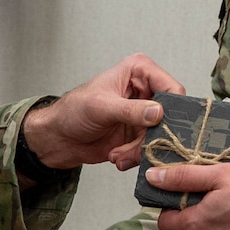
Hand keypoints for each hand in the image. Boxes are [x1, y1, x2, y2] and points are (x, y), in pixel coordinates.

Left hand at [21, 54, 184, 169]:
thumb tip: (158, 113)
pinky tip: (117, 156)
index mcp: (139, 71)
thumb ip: (131, 110)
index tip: (159, 128)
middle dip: (153, 137)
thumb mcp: (101, 107)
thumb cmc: (72, 111)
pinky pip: (151, 148)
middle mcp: (146, 90)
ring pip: (161, 136)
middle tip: (136, 149)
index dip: (171, 109)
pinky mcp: (140, 134)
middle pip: (170, 116)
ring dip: (140, 150)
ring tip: (119, 154)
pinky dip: (136, 157)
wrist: (58, 138)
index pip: (171, 88)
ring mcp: (144, 114)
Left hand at [152, 164, 229, 229]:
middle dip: (197, 207)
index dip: (171, 202)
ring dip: (216, 217)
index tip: (188, 187)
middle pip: (188, 226)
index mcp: (197, 226)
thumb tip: (153, 178)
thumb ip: (185, 176)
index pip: (164, 221)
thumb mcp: (223, 174)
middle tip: (221, 188)